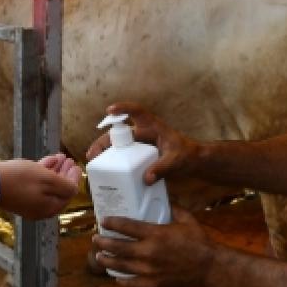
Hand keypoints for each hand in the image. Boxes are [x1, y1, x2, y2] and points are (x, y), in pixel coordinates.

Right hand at [0, 155, 80, 218]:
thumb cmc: (20, 179)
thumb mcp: (48, 179)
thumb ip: (65, 185)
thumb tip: (75, 189)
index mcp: (49, 208)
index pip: (68, 194)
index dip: (74, 179)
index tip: (77, 166)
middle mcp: (40, 209)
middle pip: (58, 191)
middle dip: (64, 174)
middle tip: (69, 160)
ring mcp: (28, 203)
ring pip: (46, 186)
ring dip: (54, 171)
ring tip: (60, 157)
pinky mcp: (19, 196)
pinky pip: (35, 185)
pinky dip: (42, 173)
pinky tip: (47, 161)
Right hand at [85, 102, 199, 183]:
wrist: (193, 162)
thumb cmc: (187, 154)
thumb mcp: (176, 160)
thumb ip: (162, 168)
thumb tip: (146, 178)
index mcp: (152, 126)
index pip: (137, 111)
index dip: (123, 108)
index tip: (110, 110)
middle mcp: (142, 134)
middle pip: (119, 133)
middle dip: (104, 141)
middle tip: (93, 154)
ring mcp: (139, 146)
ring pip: (118, 146)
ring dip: (105, 153)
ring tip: (94, 164)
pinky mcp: (139, 157)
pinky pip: (123, 158)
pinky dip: (114, 164)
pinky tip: (107, 174)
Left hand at [91, 206, 215, 286]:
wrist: (210, 268)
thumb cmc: (199, 242)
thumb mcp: (187, 219)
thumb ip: (172, 207)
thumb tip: (164, 196)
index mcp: (156, 234)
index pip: (127, 226)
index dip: (112, 223)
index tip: (103, 220)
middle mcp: (149, 252)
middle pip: (118, 247)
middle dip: (104, 242)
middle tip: (95, 239)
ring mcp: (150, 270)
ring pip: (121, 266)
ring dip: (108, 261)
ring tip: (99, 257)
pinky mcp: (154, 283)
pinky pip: (133, 283)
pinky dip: (123, 281)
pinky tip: (116, 278)